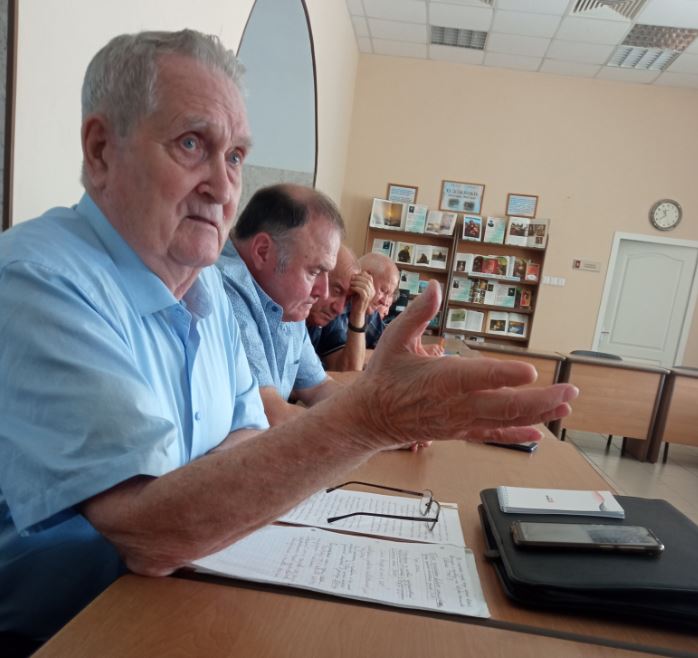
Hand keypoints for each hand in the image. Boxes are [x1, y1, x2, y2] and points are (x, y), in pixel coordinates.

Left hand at [349, 271, 374, 319]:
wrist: (357, 312)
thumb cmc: (356, 301)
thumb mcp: (358, 290)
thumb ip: (359, 283)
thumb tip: (355, 274)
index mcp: (372, 288)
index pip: (369, 277)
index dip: (362, 275)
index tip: (354, 275)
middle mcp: (373, 291)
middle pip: (367, 280)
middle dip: (358, 277)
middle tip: (351, 278)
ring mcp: (370, 295)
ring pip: (365, 285)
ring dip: (356, 282)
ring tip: (350, 283)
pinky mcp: (366, 299)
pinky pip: (362, 290)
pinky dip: (356, 287)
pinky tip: (351, 288)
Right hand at [353, 281, 577, 448]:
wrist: (371, 417)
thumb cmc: (384, 376)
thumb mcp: (396, 339)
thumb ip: (418, 313)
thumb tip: (434, 287)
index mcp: (442, 379)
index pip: (480, 377)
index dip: (507, 375)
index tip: (532, 371)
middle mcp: (457, 404)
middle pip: (505, 405)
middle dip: (542, 399)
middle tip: (569, 389)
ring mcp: (461, 420)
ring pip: (506, 420)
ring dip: (538, 414)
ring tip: (565, 405)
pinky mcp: (460, 431)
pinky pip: (493, 435)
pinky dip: (517, 434)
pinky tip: (539, 434)